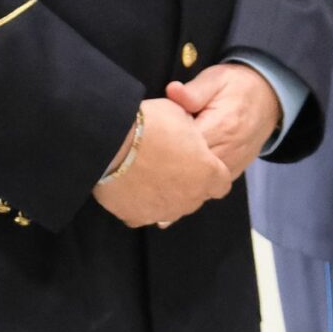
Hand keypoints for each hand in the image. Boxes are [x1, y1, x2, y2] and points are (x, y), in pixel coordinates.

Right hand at [92, 96, 232, 228]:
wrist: (112, 142)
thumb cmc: (150, 124)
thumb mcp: (179, 114)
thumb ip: (190, 130)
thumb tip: (186, 131)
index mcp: (207, 173)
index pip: (221, 183)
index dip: (210, 172)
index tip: (197, 162)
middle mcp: (190, 198)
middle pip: (194, 196)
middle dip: (185, 183)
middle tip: (165, 162)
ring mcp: (164, 211)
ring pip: (169, 207)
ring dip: (162, 193)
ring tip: (144, 173)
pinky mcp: (137, 217)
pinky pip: (141, 214)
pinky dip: (137, 203)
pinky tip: (128, 187)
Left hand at [162, 62, 283, 176]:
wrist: (269, 98)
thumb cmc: (236, 87)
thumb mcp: (215, 79)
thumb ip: (193, 90)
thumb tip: (172, 91)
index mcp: (221, 126)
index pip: (185, 144)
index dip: (166, 141)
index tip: (157, 132)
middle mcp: (229, 150)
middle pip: (191, 167)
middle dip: (171, 160)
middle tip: (159, 146)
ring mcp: (233, 164)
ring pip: (200, 181)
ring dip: (183, 172)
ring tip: (170, 156)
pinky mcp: (235, 171)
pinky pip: (211, 184)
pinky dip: (196, 179)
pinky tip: (185, 165)